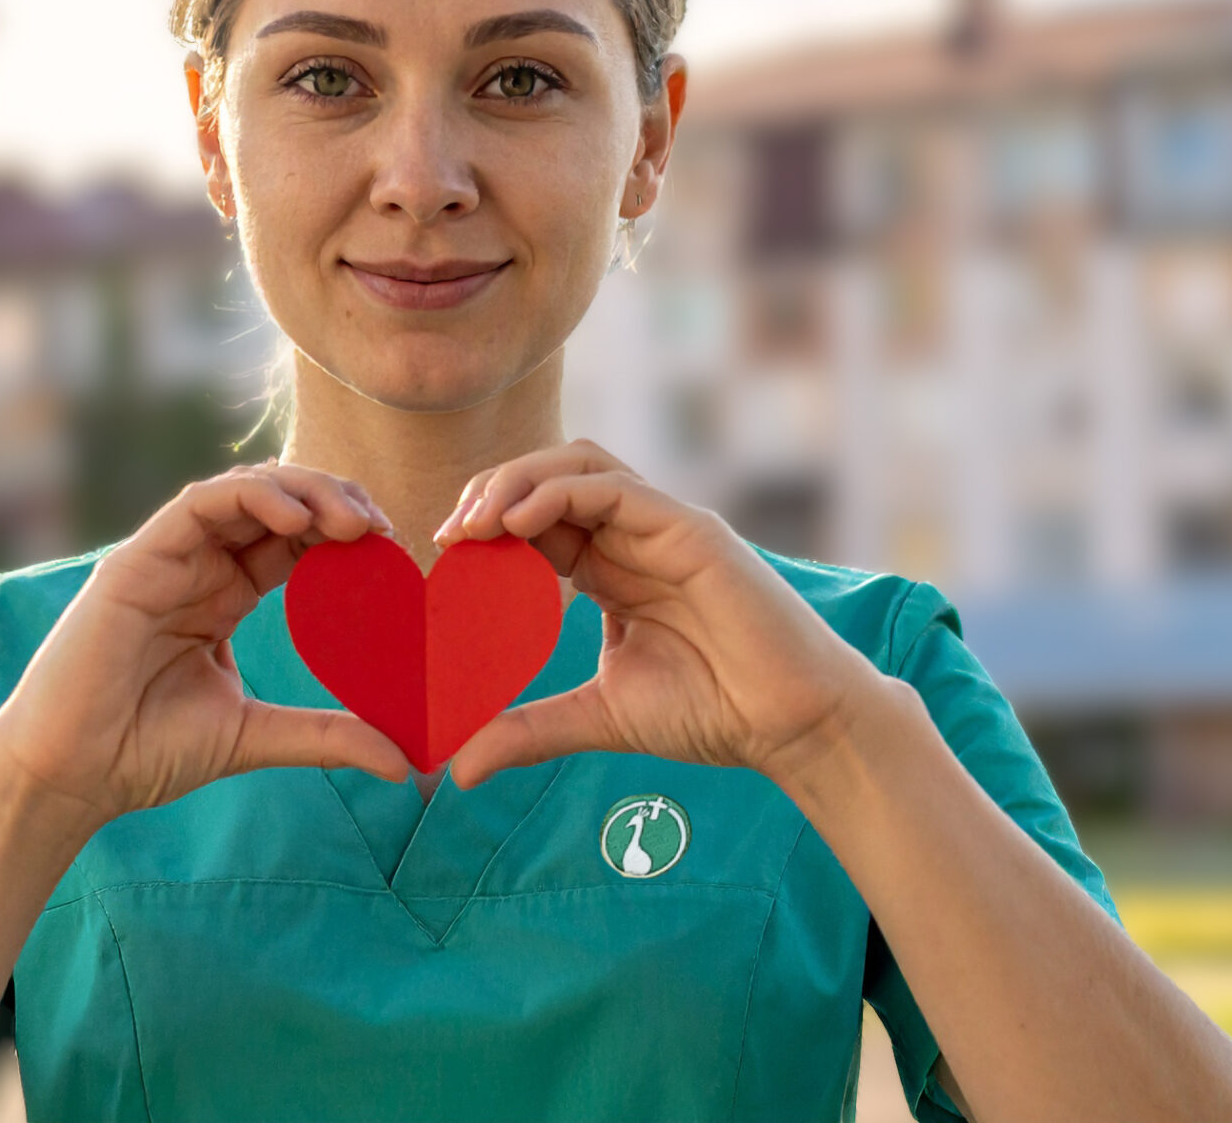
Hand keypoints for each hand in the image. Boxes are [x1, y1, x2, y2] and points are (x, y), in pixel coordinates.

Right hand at [0, 462, 411, 826]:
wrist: (73, 774)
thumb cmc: (147, 752)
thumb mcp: (256, 736)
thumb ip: (326, 736)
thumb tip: (405, 764)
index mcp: (224, 595)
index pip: (295, 540)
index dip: (346, 534)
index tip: (396, 553)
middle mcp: (198, 566)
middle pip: (278, 503)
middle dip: (335, 501)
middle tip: (385, 529)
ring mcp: (168, 557)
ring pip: (244, 490)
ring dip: (305, 491)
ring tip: (353, 521)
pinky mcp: (137, 558)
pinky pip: (198, 503)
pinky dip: (251, 498)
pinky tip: (297, 519)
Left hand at [435, 439, 890, 790]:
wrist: (790, 726)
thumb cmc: (713, 713)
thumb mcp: (598, 717)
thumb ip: (529, 730)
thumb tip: (456, 770)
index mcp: (611, 568)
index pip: (536, 520)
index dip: (484, 528)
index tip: (442, 559)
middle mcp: (633, 535)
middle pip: (548, 476)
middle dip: (489, 492)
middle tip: (447, 535)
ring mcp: (662, 525)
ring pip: (577, 462)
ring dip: (516, 480)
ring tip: (474, 523)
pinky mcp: (689, 527)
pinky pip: (612, 485)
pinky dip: (556, 492)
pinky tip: (516, 524)